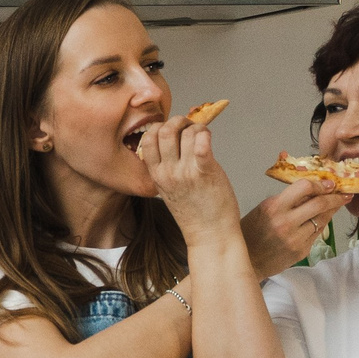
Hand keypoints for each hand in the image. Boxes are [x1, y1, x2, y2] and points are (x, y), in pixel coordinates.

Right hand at [137, 114, 242, 245]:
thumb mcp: (169, 190)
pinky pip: (202, 145)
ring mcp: (186, 173)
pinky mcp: (206, 173)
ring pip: (186, 133)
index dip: (160, 127)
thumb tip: (173, 141)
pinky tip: (208, 138)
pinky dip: (205, 135)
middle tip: (190, 126)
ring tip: (203, 135)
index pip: (148, 139)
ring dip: (197, 128)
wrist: (210, 235)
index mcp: (157, 175)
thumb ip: (167, 168)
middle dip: (179, 121)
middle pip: (165, 131)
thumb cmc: (194, 213)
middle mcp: (169, 173)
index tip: (172, 130)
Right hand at [241, 182, 350, 280]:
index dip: (320, 184)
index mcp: (274, 207)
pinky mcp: (301, 251)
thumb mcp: (263, 209)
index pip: (304, 187)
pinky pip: (317, 233)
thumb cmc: (251, 232)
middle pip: (320, 204)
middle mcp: (286, 222)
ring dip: (332, 210)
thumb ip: (286, 199)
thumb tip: (309, 188)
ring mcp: (295, 238)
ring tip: (338, 203)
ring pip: (322, 219)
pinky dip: (321, 223)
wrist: (247, 261)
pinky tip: (322, 219)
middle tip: (344, 193)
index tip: (328, 183)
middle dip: (335, 197)